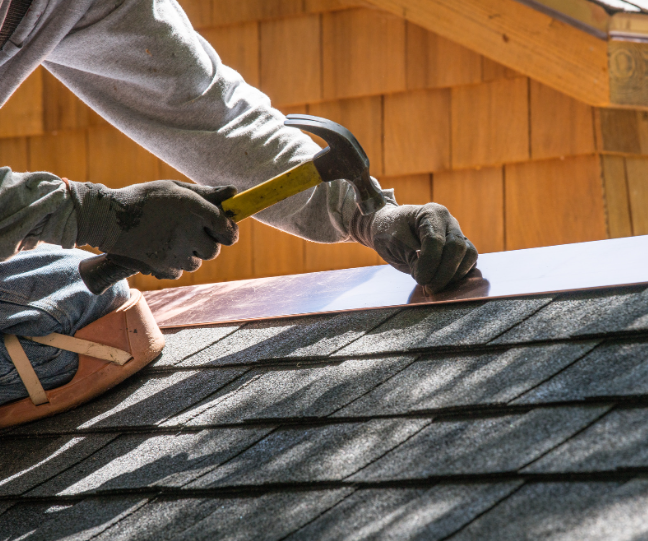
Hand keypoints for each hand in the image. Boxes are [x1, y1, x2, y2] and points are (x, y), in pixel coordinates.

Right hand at [69, 180, 237, 279]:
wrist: (107, 218)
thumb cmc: (145, 198)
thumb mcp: (175, 189)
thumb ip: (206, 193)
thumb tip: (234, 193)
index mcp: (193, 209)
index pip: (227, 228)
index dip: (229, 231)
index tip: (225, 230)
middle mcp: (187, 232)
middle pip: (213, 250)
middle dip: (207, 243)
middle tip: (192, 233)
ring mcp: (174, 252)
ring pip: (197, 262)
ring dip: (190, 254)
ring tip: (171, 238)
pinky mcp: (162, 266)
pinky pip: (179, 271)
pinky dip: (174, 264)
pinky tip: (160, 249)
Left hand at [350, 203, 477, 291]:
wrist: (388, 228)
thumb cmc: (388, 232)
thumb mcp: (395, 243)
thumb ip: (413, 258)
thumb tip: (430, 277)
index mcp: (431, 213)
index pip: (436, 241)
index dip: (429, 264)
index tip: (420, 279)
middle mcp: (448, 221)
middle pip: (457, 247)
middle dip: (444, 272)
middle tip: (429, 288)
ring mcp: (456, 233)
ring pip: (469, 254)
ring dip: (454, 275)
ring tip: (435, 285)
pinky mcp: (459, 248)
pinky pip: (469, 262)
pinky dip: (458, 274)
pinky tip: (443, 282)